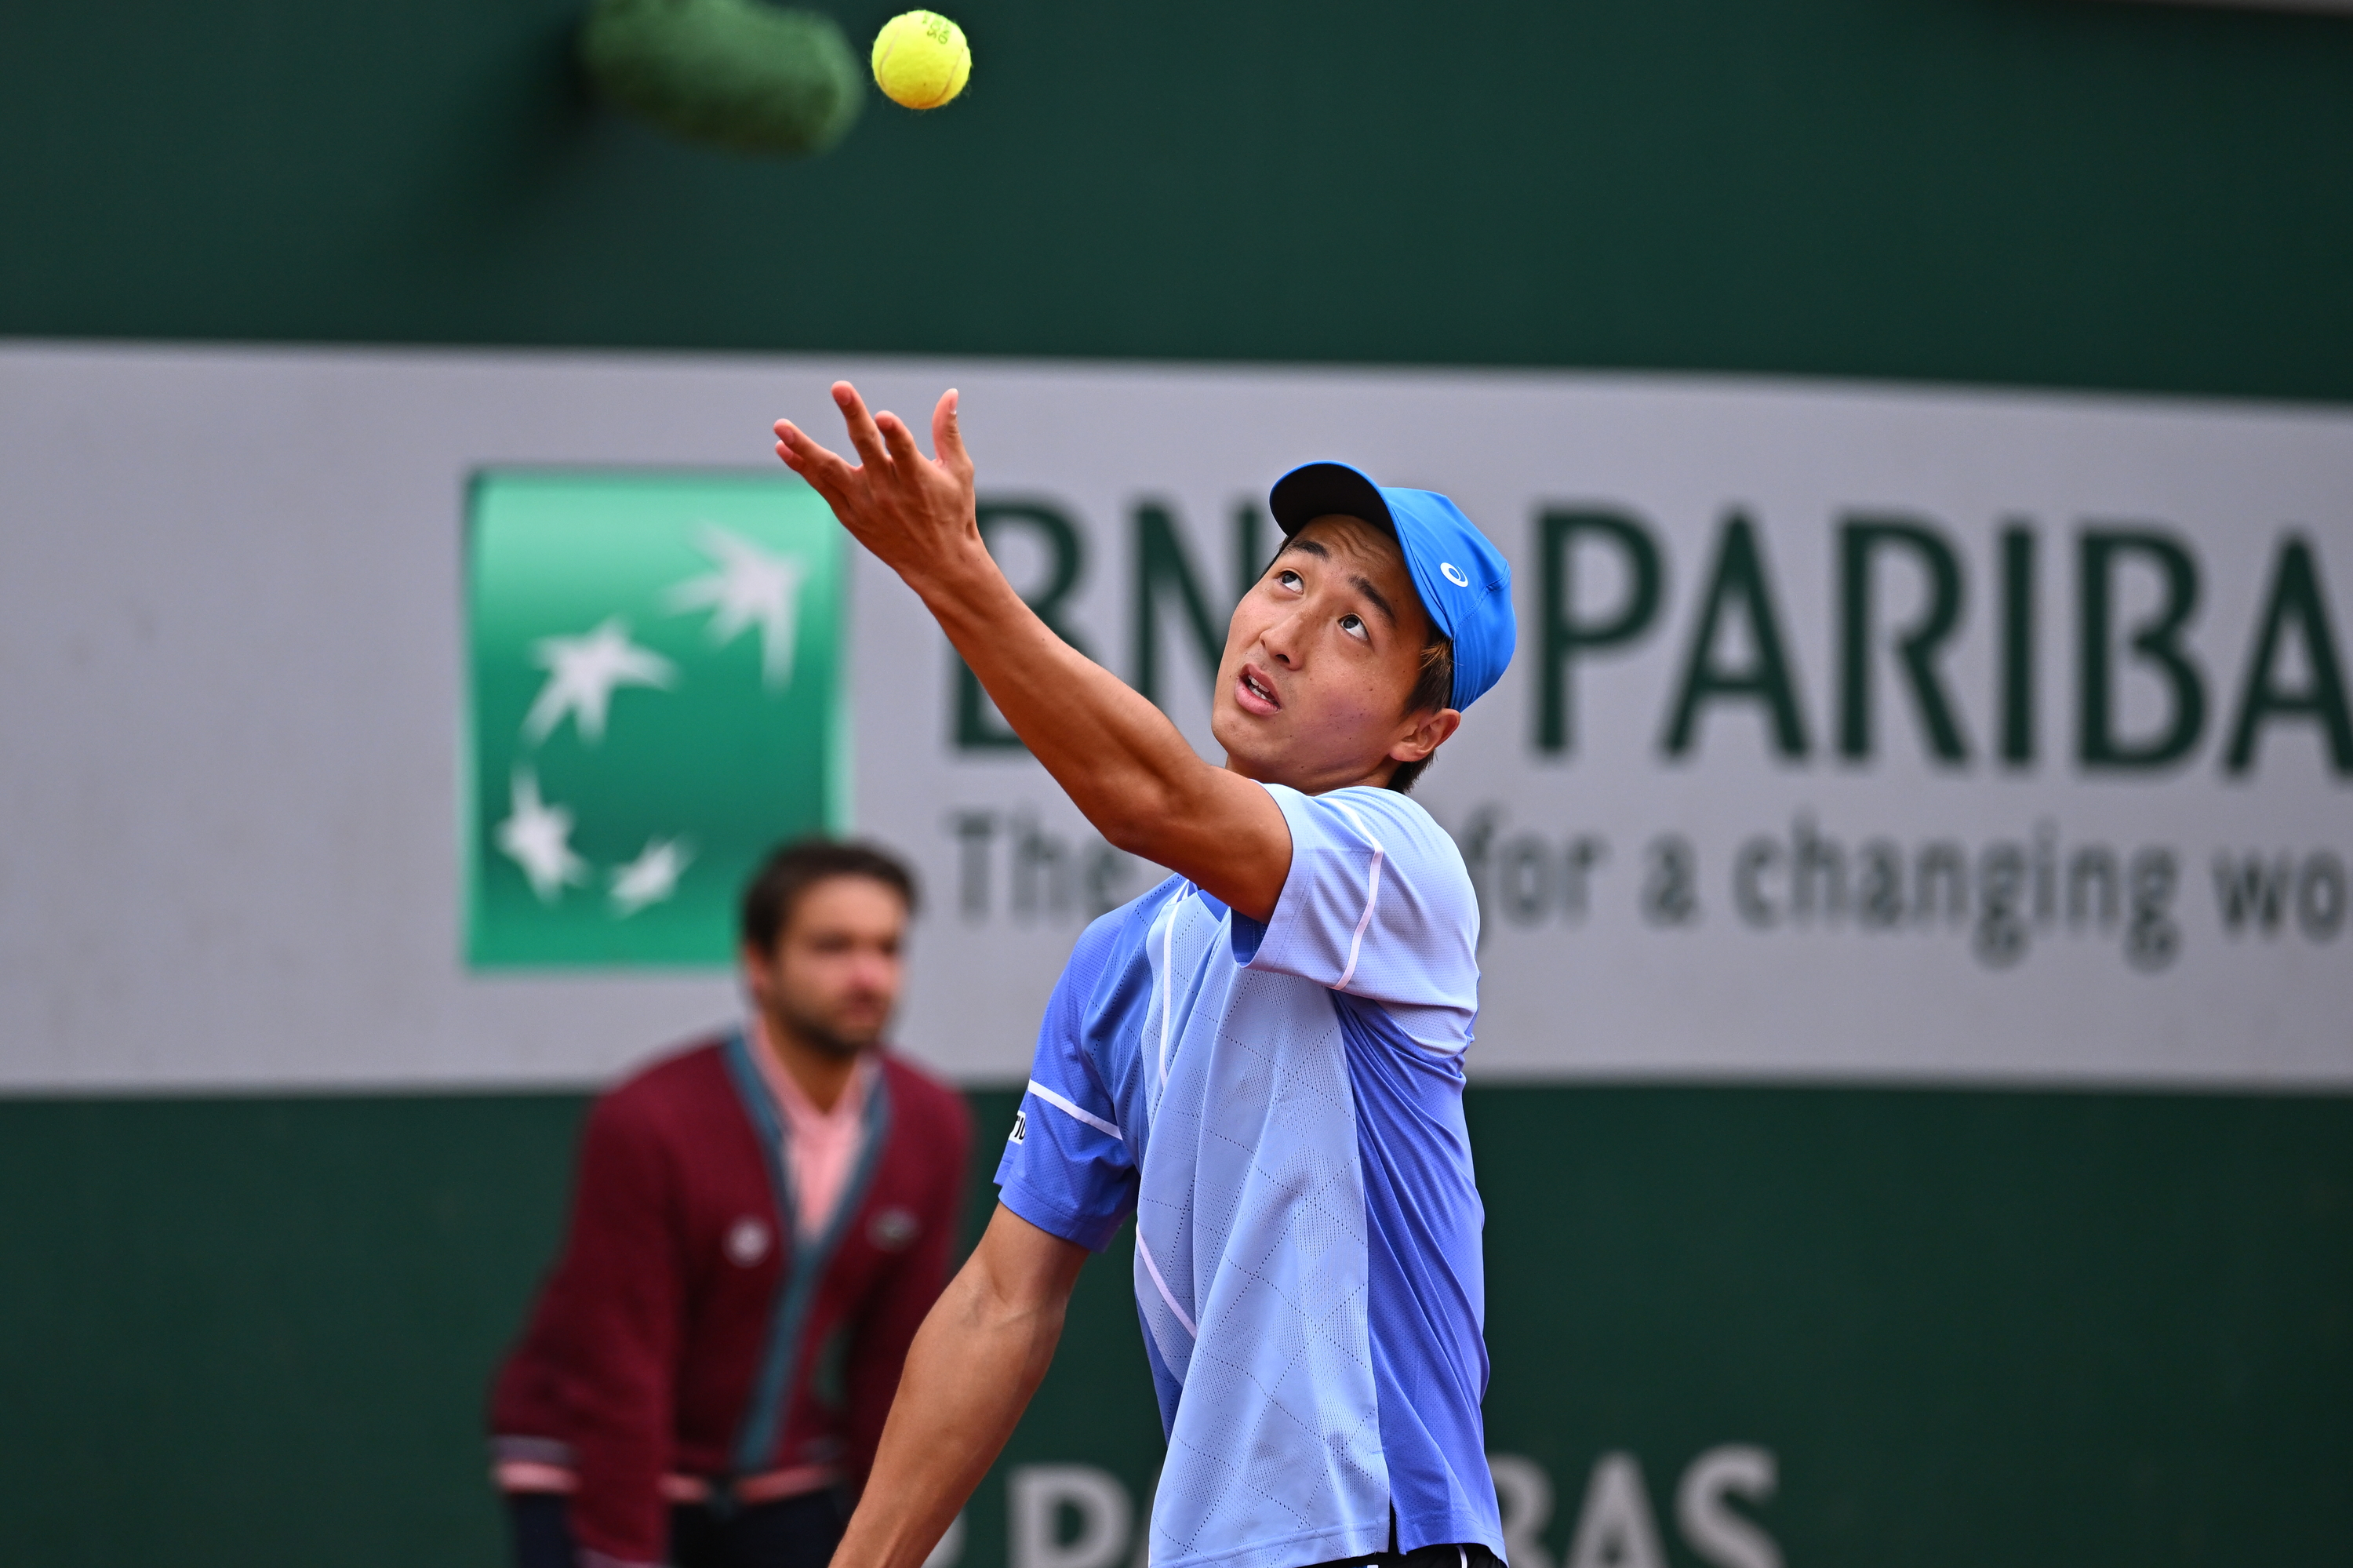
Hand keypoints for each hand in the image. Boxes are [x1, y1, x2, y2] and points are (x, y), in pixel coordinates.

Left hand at [774, 382, 978, 588]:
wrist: (937, 564)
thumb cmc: (952, 512)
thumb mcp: (958, 472)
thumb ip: (948, 432)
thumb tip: (950, 393)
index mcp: (918, 479)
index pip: (905, 451)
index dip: (895, 433)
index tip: (883, 416)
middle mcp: (889, 491)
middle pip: (867, 449)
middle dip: (854, 417)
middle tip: (840, 386)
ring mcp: (865, 504)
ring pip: (830, 471)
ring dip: (804, 447)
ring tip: (780, 426)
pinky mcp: (849, 516)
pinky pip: (821, 488)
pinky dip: (802, 467)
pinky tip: (783, 448)